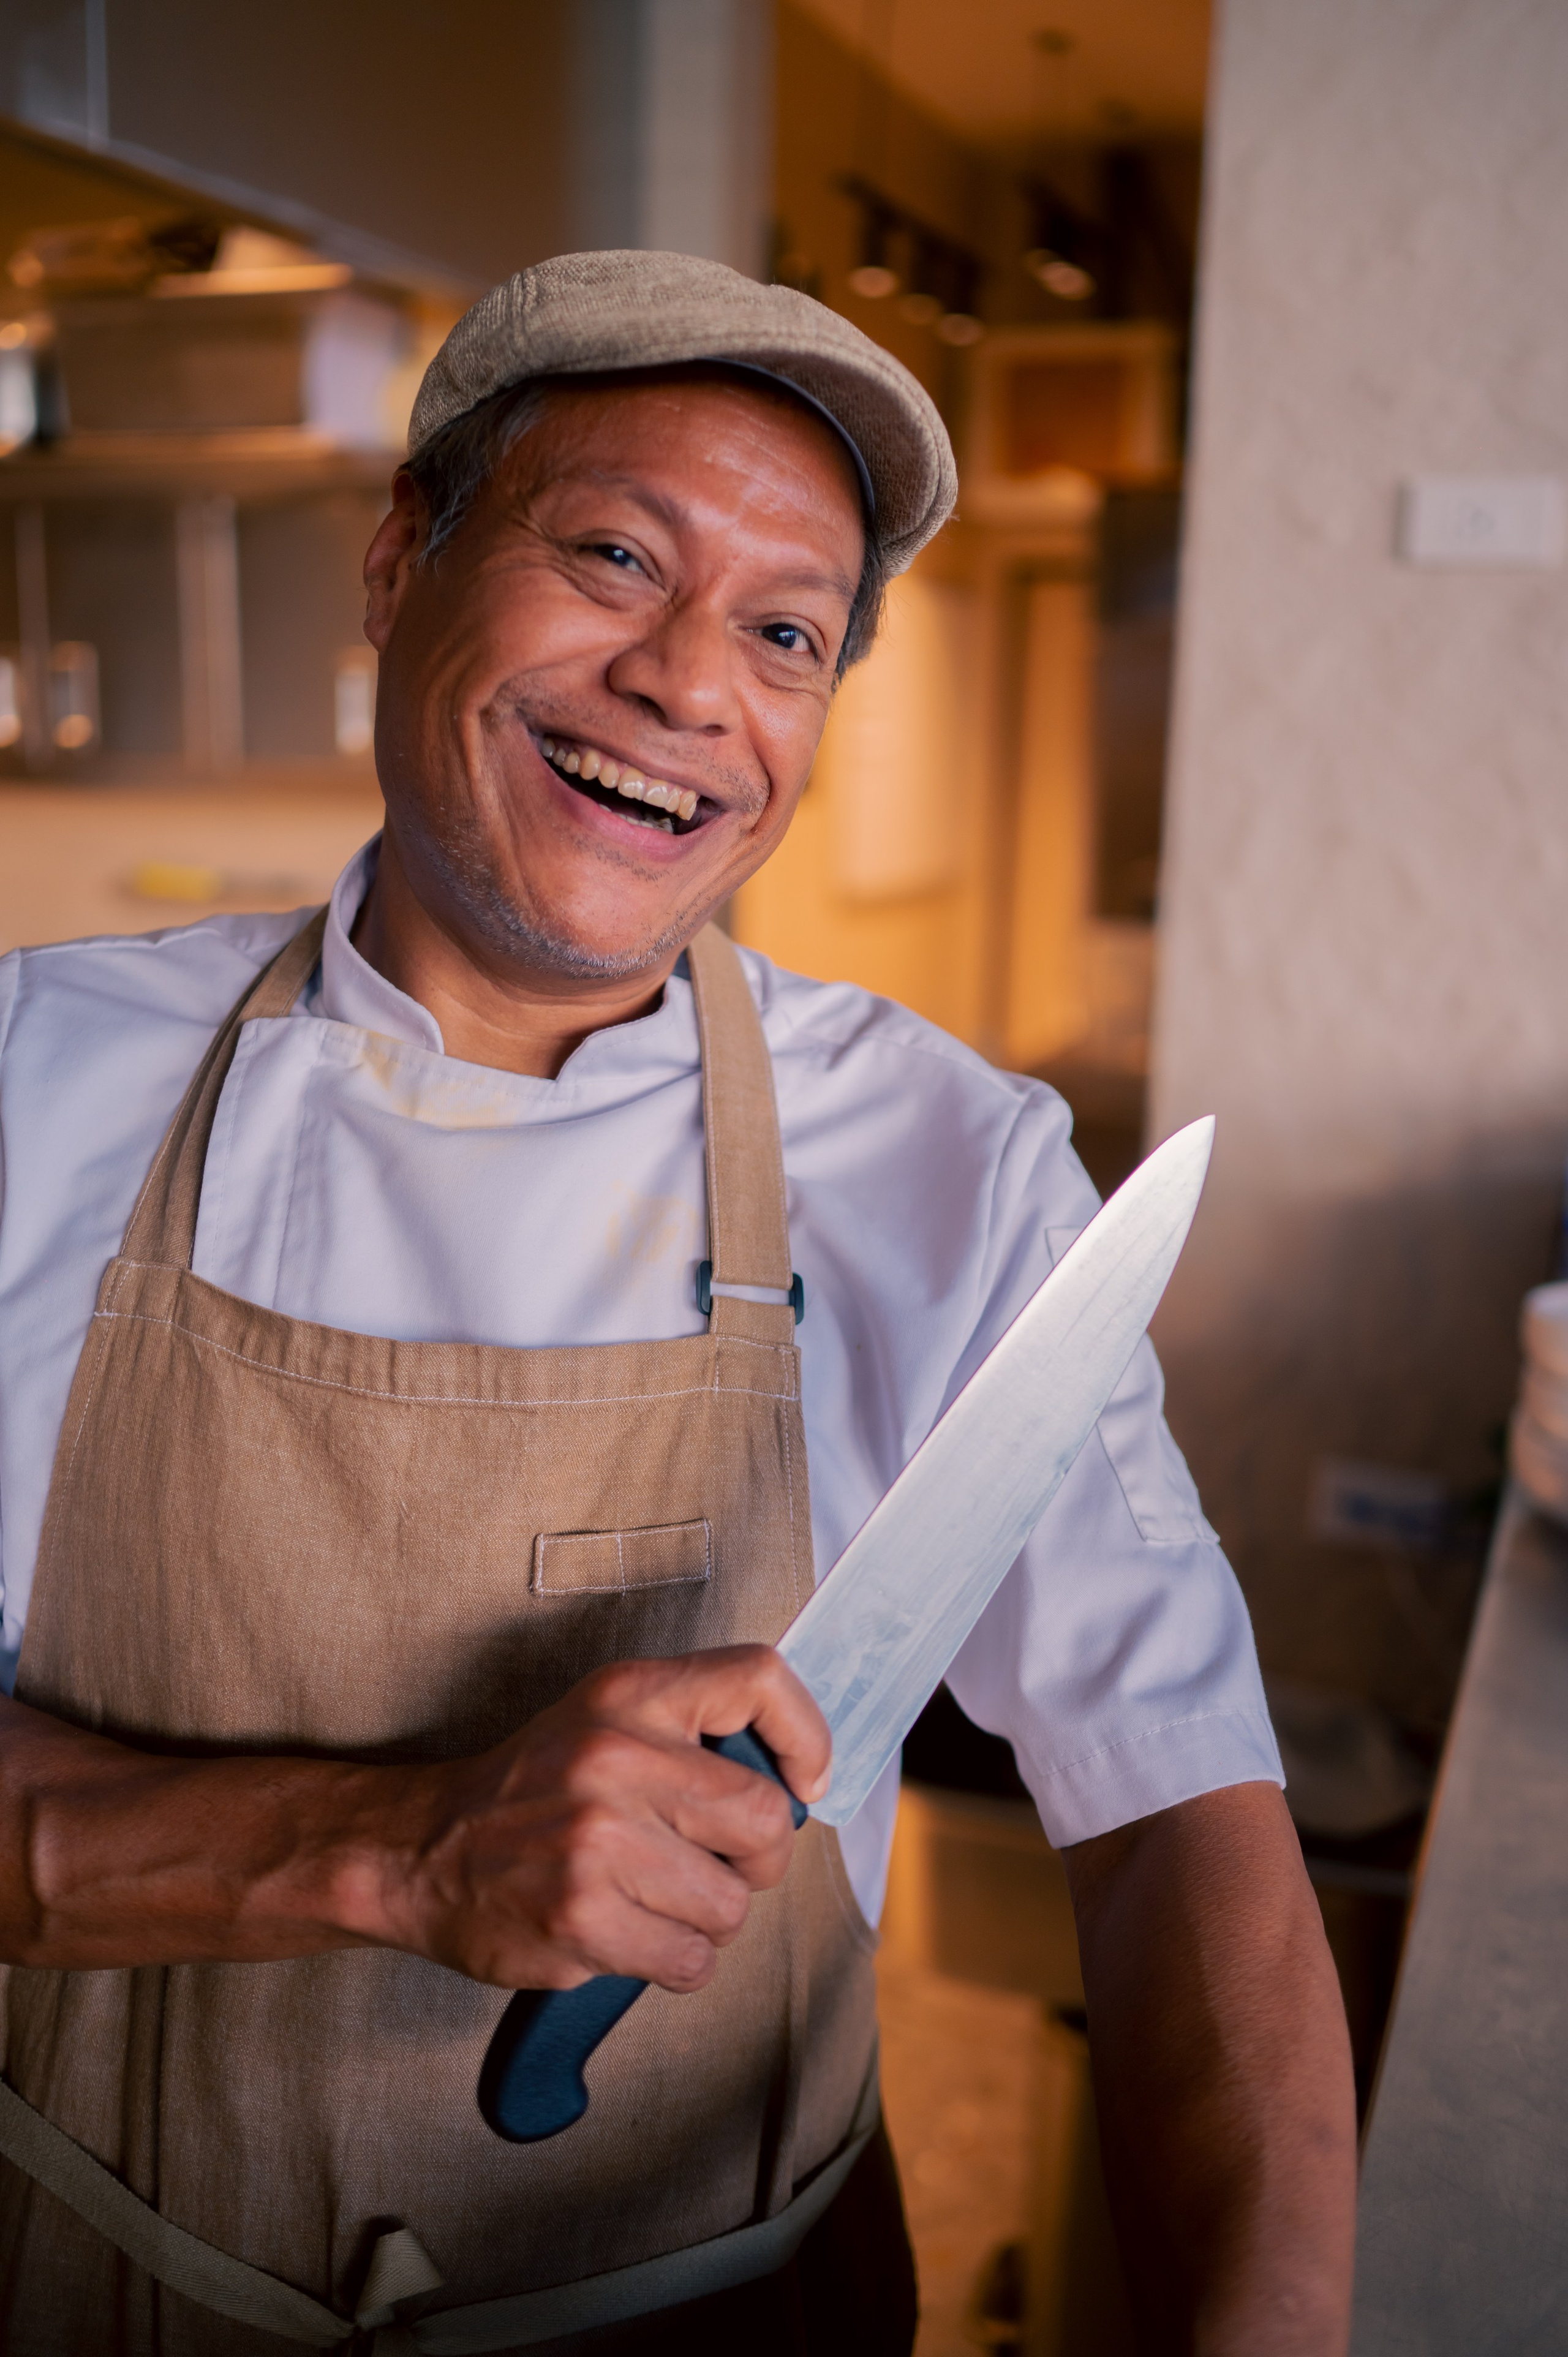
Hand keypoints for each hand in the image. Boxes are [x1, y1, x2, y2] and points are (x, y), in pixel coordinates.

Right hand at [352, 1646, 829, 1995]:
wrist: (422, 1850)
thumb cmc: (534, 1789)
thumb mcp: (605, 1719)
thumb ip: (692, 1731)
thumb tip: (793, 1782)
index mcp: (629, 1695)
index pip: (759, 1679)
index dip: (806, 1735)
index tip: (805, 1781)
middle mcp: (615, 1759)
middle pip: (764, 1820)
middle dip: (757, 1861)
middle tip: (718, 1866)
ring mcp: (596, 1842)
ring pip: (731, 1906)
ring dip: (708, 1921)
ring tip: (657, 1901)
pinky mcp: (580, 1918)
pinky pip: (689, 1961)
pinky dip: (675, 1962)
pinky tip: (632, 1936)